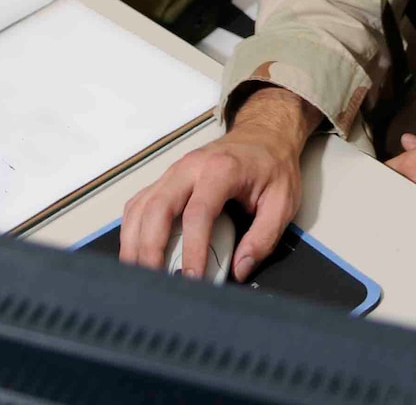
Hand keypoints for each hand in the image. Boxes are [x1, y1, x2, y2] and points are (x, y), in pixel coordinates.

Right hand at [119, 86, 319, 281]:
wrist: (264, 135)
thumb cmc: (272, 166)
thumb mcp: (282, 202)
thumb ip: (263, 238)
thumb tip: (239, 270)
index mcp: (221, 170)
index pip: (198, 213)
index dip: (192, 249)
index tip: (193, 278)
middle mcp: (190, 167)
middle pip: (158, 207)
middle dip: (151, 247)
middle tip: (155, 280)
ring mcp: (174, 172)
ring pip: (142, 205)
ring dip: (135, 241)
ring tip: (140, 273)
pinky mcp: (166, 179)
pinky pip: (140, 203)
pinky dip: (133, 229)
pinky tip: (136, 251)